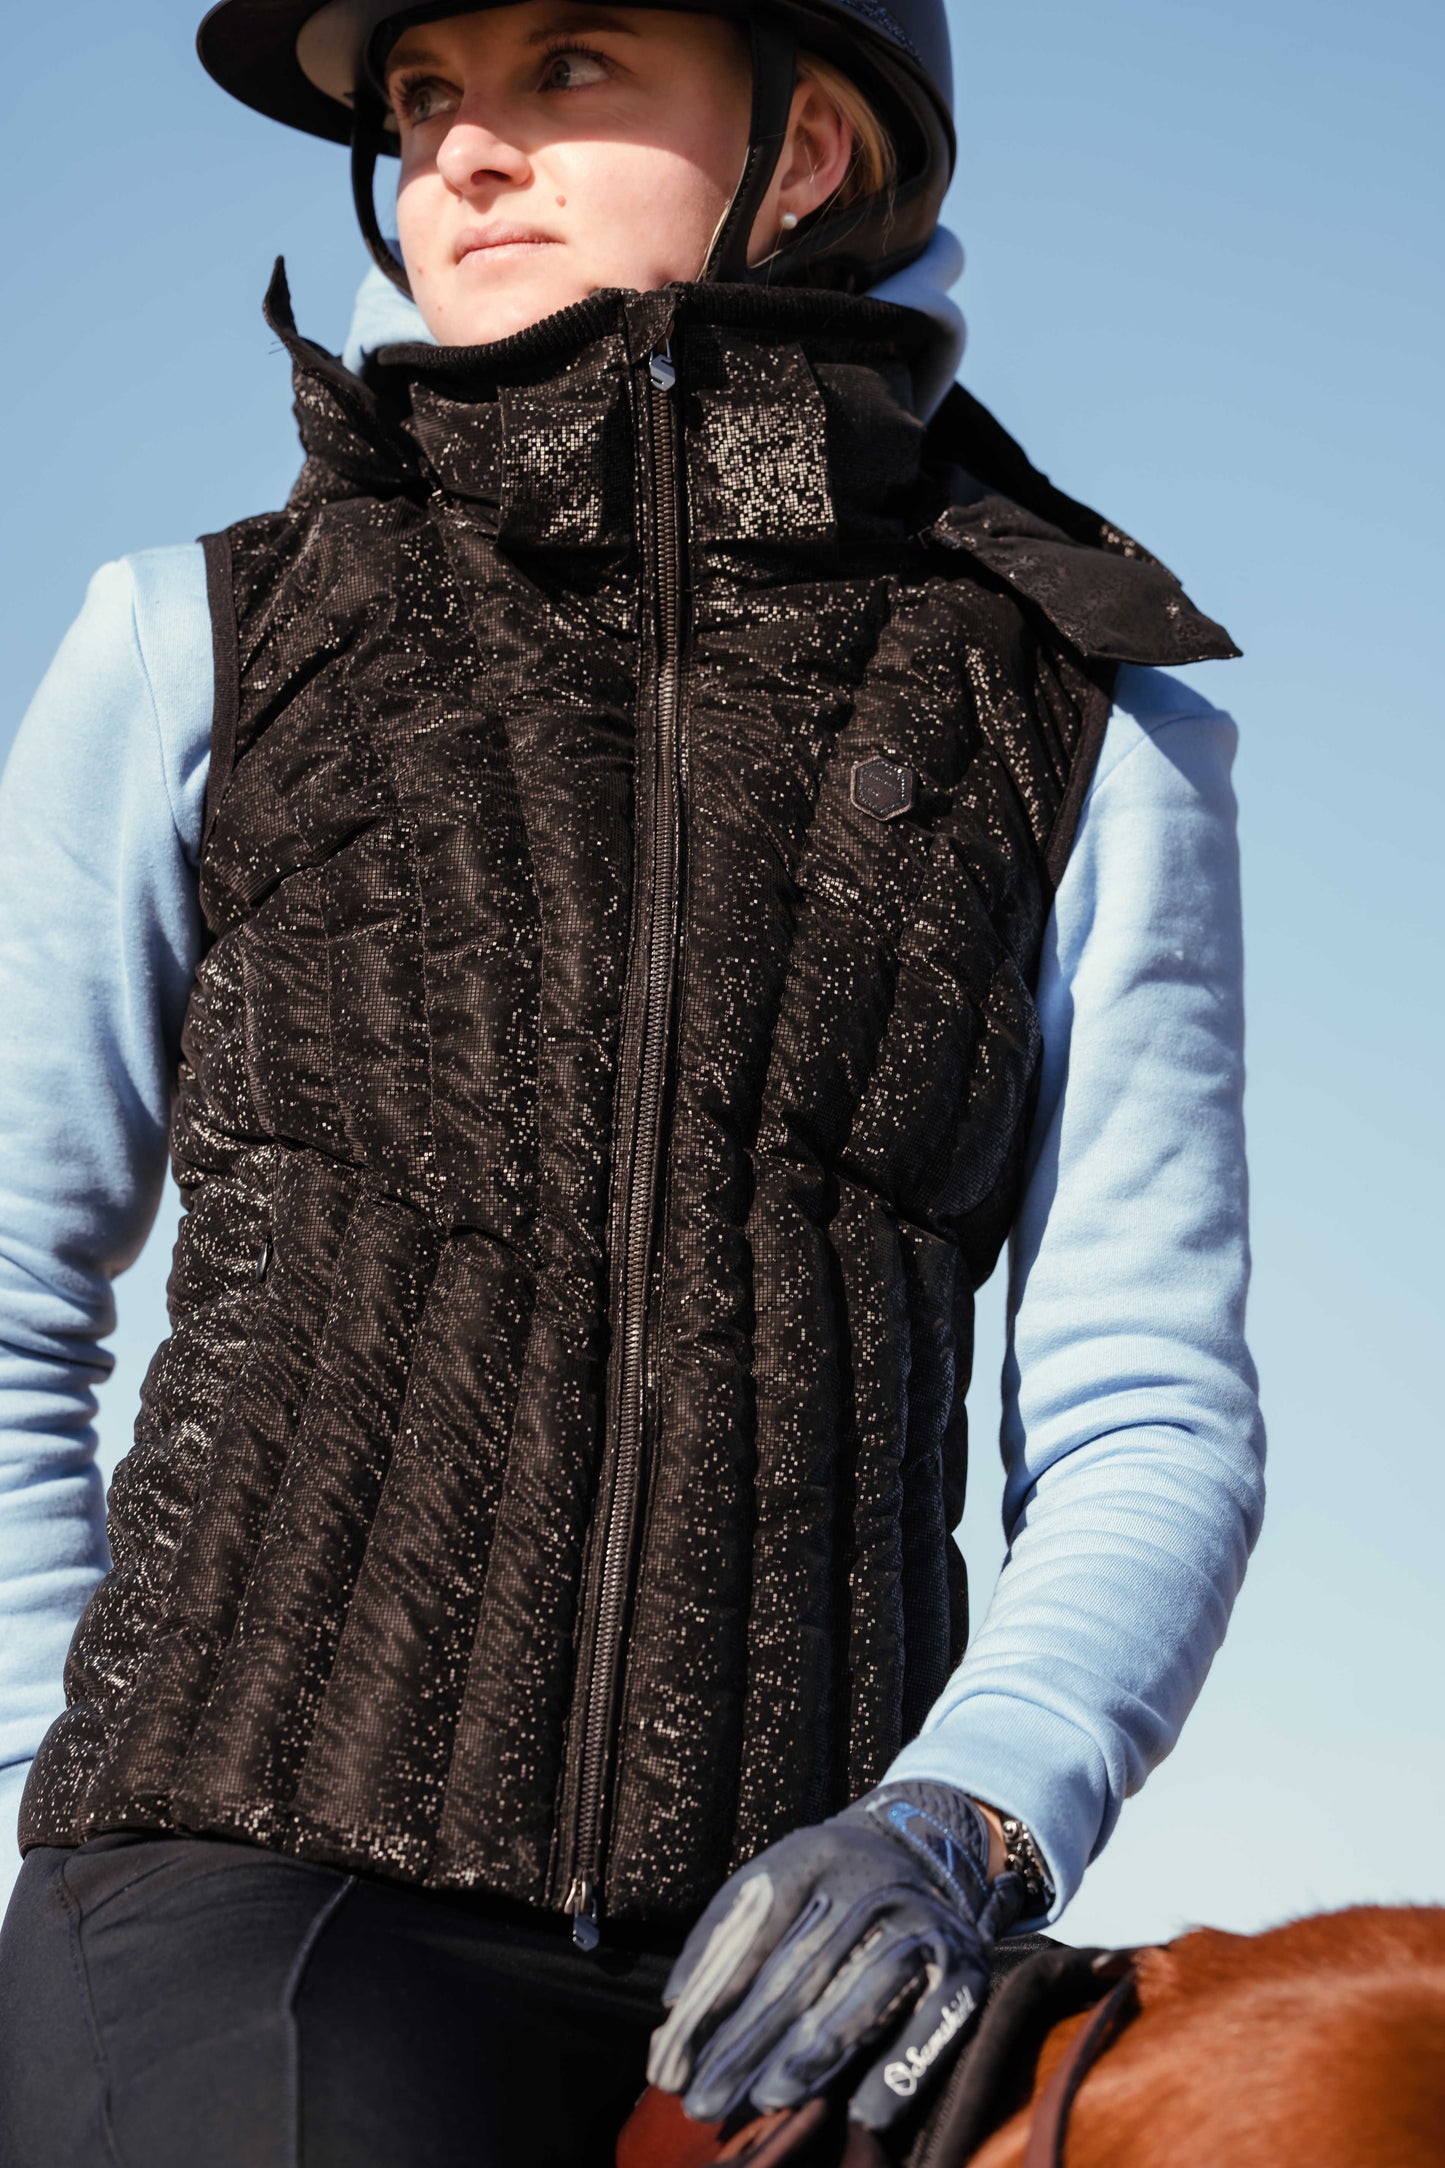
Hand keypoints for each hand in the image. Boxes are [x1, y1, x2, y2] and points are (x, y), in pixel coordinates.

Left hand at [647, 1781, 1021, 2130]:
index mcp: (816, 1856)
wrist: (926, 1853)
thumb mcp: (775, 1880)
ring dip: (812, 2054)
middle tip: (704, 2098)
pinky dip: (900, 2070)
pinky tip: (862, 2112)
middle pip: (801, 1969)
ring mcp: (924, 1923)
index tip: (674, 2054)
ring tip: (766, 2099)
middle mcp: (874, 1882)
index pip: (756, 1927)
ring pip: (861, 1995)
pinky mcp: (966, 1967)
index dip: (713, 1995)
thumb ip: (725, 1935)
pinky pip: (934, 2024)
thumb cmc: (829, 1887)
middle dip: (746, 2042)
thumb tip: (677, 2003)